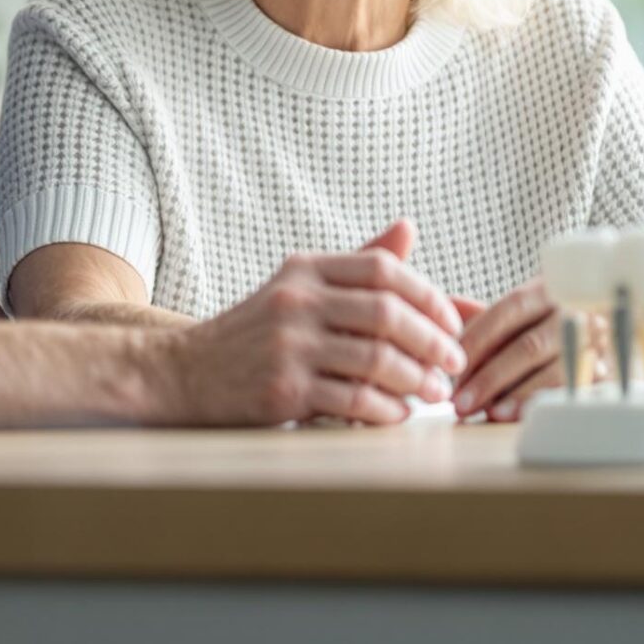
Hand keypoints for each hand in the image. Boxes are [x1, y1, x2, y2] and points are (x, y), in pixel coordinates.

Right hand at [163, 220, 465, 426]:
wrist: (186, 373)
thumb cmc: (257, 331)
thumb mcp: (300, 287)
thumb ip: (357, 263)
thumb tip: (409, 230)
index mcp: (306, 269)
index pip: (383, 270)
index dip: (428, 295)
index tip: (453, 322)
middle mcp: (297, 301)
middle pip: (387, 314)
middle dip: (433, 341)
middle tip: (456, 363)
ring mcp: (288, 346)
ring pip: (376, 360)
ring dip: (418, 380)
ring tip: (438, 393)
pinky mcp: (283, 391)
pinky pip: (353, 400)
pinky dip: (387, 409)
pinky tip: (400, 414)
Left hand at [454, 274, 643, 418]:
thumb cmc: (578, 314)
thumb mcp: (540, 303)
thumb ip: (493, 313)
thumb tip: (446, 309)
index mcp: (555, 286)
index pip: (507, 308)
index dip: (476, 337)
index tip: (450, 363)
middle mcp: (580, 308)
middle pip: (526, 343)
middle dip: (487, 374)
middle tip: (456, 399)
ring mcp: (603, 339)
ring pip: (553, 367)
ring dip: (512, 392)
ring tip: (483, 411)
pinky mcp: (618, 368)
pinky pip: (580, 388)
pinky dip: (545, 403)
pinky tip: (518, 415)